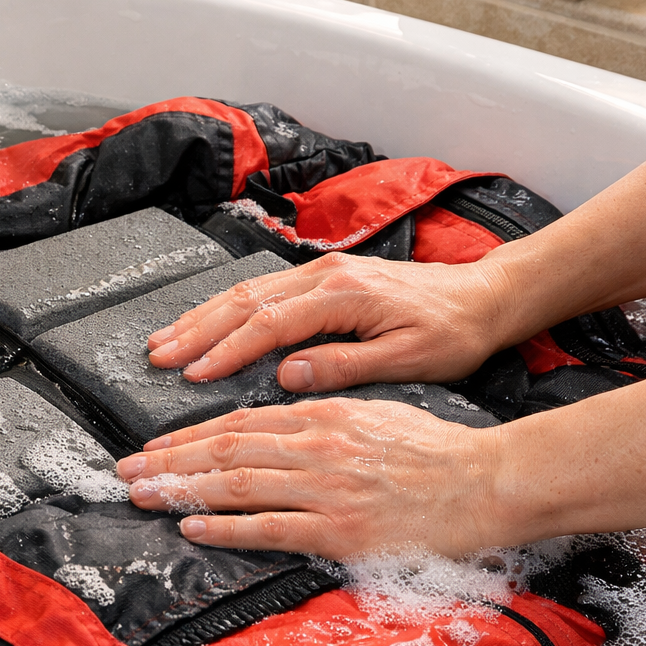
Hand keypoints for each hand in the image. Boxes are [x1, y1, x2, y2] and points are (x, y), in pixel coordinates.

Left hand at [115, 398, 503, 558]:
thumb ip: (322, 412)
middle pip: (224, 451)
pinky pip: (269, 528)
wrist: (488, 481)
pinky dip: (225, 526)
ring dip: (181, 491)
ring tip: (144, 497)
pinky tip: (192, 526)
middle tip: (126, 473)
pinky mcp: (339, 529)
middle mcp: (315, 445)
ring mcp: (325, 488)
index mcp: (322, 414)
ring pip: (236, 485)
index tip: (152, 448)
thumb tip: (280, 412)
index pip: (238, 424)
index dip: (188, 437)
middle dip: (168, 462)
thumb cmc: (436, 450)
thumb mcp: (373, 411)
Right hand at [145, 252, 518, 390]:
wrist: (485, 297)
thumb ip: (344, 365)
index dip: (228, 350)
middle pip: (245, 299)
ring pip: (247, 289)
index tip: (195, 374)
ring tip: (167, 340)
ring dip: (204, 315)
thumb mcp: (408, 359)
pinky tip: (206, 322)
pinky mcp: (324, 276)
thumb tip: (287, 374)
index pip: (270, 323)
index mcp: (344, 294)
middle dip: (198, 328)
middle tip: (159, 356)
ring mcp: (322, 271)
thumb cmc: (454, 333)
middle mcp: (325, 275)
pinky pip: (263, 288)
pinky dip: (228, 307)